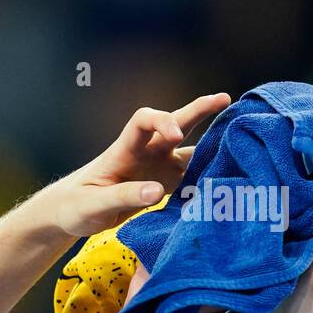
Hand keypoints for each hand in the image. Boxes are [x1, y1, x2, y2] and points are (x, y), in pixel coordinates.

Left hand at [51, 93, 230, 236]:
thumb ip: (125, 196)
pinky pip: (190, 175)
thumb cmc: (76, 206)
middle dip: (199, 110)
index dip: (162, 121)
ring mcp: (156, 167)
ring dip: (212, 145)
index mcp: (124, 150)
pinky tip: (228, 176)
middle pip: (175, 123)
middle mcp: (145, 153)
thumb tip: (157, 191)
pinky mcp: (163, 183)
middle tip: (225, 99)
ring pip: (189, 149)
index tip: (177, 137)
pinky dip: (207, 174)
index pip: (143, 121)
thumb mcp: (94, 205)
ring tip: (241, 139)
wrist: (71, 212)